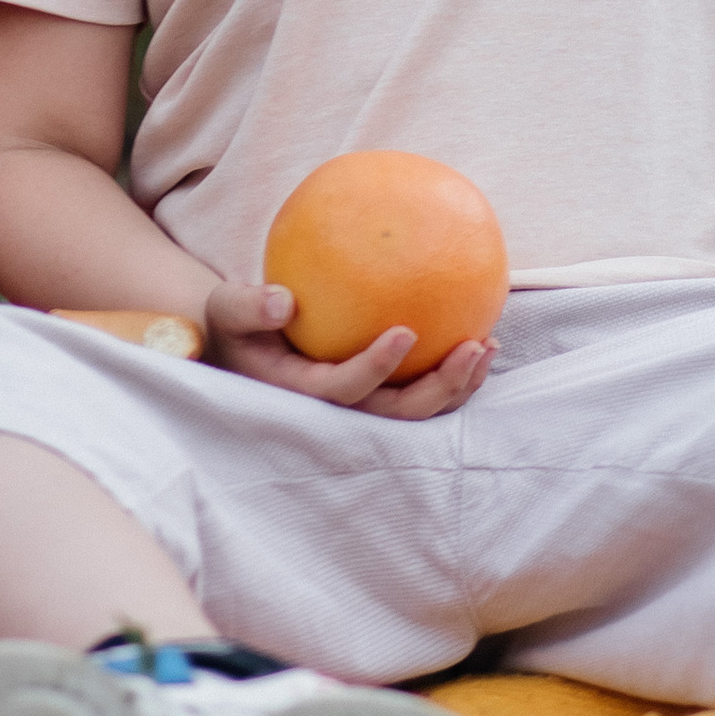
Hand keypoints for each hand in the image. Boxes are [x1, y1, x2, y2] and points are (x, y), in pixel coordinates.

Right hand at [201, 279, 494, 420]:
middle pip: (394, 414)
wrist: (242, 348)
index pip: (342, 389)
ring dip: (455, 387)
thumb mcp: (226, 309)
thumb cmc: (235, 323)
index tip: (406, 331)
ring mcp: (358, 409)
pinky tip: (480, 337)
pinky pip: (419, 392)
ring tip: (488, 345)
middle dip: (438, 389)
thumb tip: (282, 301)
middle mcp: (334, 412)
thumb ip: (249, 304)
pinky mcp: (376, 397)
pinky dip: (451, 374)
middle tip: (474, 346)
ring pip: (414, 412)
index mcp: (298, 393)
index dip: (375, 368)